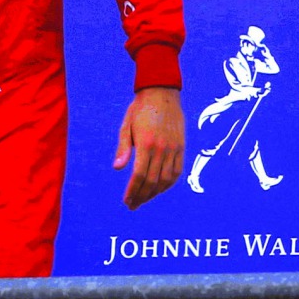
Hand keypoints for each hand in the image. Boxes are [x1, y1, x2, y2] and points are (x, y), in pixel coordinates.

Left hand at [113, 87, 184, 209]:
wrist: (162, 94)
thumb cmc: (139, 110)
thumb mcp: (126, 125)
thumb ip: (123, 148)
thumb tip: (118, 168)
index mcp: (147, 144)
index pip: (140, 175)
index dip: (134, 190)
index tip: (127, 200)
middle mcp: (162, 149)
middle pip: (153, 181)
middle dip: (142, 196)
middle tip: (133, 205)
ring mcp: (174, 149)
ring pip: (167, 179)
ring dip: (155, 193)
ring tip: (143, 199)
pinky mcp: (181, 147)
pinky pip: (177, 171)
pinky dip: (168, 183)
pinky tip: (159, 189)